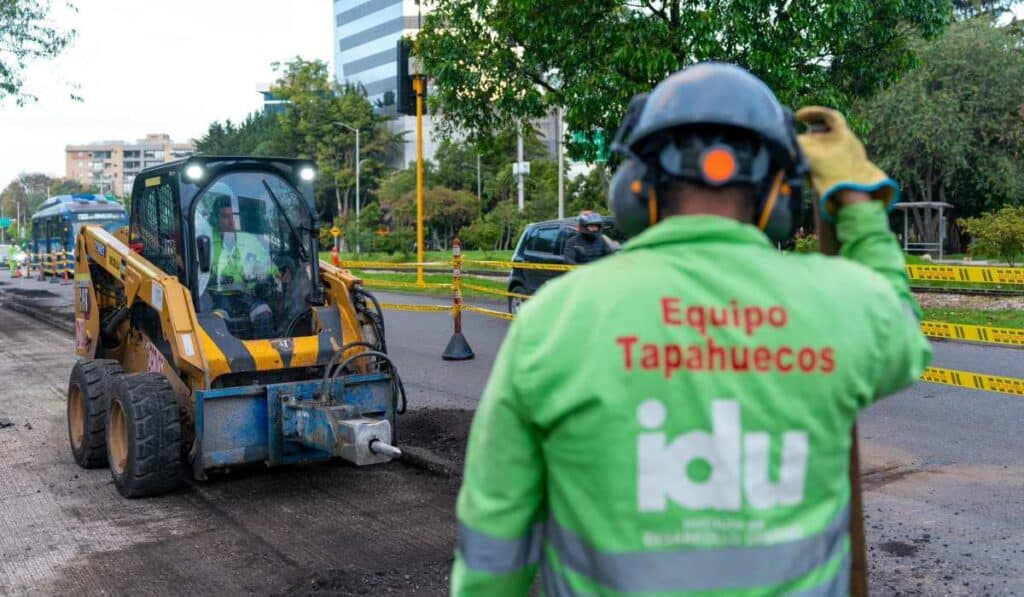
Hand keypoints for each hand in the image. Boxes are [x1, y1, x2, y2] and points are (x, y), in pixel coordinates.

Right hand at [796, 106, 898, 221]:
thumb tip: (785, 137)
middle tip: (802, 139)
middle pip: (830, 131)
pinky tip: (816, 171)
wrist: (852, 196)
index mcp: (843, 133)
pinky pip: (837, 160)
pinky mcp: (853, 171)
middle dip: (814, 134)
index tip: (798, 117)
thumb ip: (796, 143)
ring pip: (833, 146)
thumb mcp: (809, 154)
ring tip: (807, 157)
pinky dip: (825, 161)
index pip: (828, 115)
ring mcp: (854, 157)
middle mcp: (851, 142)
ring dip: (819, 149)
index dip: (812, 113)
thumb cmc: (831, 172)